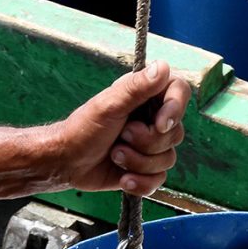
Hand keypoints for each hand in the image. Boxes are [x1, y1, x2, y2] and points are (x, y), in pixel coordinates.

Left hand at [54, 61, 189, 196]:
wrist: (68, 162)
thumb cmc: (83, 128)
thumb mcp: (108, 105)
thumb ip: (136, 88)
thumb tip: (162, 67)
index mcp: (147, 96)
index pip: (179, 92)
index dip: (175, 109)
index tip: (159, 124)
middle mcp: (154, 118)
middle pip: (175, 133)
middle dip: (146, 142)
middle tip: (121, 137)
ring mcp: (152, 145)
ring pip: (168, 159)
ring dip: (138, 162)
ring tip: (114, 156)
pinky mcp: (147, 168)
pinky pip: (159, 179)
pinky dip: (140, 182)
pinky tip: (123, 178)